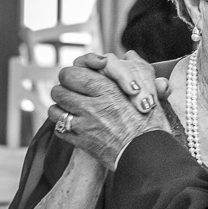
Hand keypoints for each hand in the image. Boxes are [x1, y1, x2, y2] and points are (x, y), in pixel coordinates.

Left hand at [49, 52, 169, 168]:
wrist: (150, 154)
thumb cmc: (153, 122)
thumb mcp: (149, 91)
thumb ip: (138, 69)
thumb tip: (130, 54)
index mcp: (108, 90)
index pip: (73, 74)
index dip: (71, 74)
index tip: (76, 78)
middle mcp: (93, 106)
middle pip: (59, 90)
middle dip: (62, 89)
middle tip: (69, 91)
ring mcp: (85, 125)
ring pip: (55, 110)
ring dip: (60, 107)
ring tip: (68, 108)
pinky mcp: (82, 143)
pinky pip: (59, 129)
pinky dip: (63, 126)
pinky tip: (72, 125)